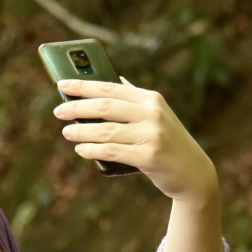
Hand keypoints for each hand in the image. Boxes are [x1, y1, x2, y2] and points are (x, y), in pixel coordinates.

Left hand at [53, 77, 223, 251]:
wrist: (193, 172)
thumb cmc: (168, 142)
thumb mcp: (156, 115)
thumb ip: (135, 99)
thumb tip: (113, 79)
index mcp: (151, 99)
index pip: (111, 88)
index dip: (84, 85)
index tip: (62, 84)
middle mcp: (152, 113)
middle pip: (105, 107)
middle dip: (78, 108)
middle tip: (58, 112)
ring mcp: (152, 134)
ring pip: (106, 131)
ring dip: (81, 132)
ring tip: (67, 133)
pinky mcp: (149, 156)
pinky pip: (112, 151)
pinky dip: (93, 150)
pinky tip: (80, 150)